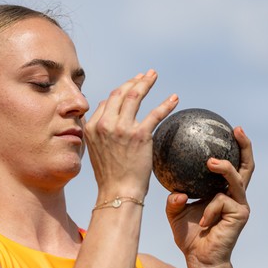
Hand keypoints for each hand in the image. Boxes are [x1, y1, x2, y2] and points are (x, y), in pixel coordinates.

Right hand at [84, 70, 177, 199]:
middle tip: (144, 75)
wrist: (118, 192)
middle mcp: (105, 124)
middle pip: (120, 93)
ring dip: (146, 83)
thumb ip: (100, 131)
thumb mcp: (96, 150)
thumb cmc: (110, 175)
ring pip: (135, 96)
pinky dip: (166, 104)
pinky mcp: (140, 135)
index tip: (131, 86)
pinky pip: (155, 113)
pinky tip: (174, 98)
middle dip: (133, 81)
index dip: (120, 91)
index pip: (107, 102)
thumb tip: (107, 116)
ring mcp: (122, 128)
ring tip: (154, 76)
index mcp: (92, 127)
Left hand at [165, 126, 254, 267]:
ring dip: (225, 169)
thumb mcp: (175, 212)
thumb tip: (176, 192)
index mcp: (220, 190)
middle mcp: (233, 194)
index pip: (230, 164)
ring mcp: (240, 204)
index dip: (231, 146)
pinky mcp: (240, 214)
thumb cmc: (188, 235)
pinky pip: (221, 201)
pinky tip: (201, 222)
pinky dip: (208, 209)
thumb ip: (174, 198)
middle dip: (245, 146)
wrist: (200, 259)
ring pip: (237, 179)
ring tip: (212, 162)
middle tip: (237, 130)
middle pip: (246, 165)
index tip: (227, 127)